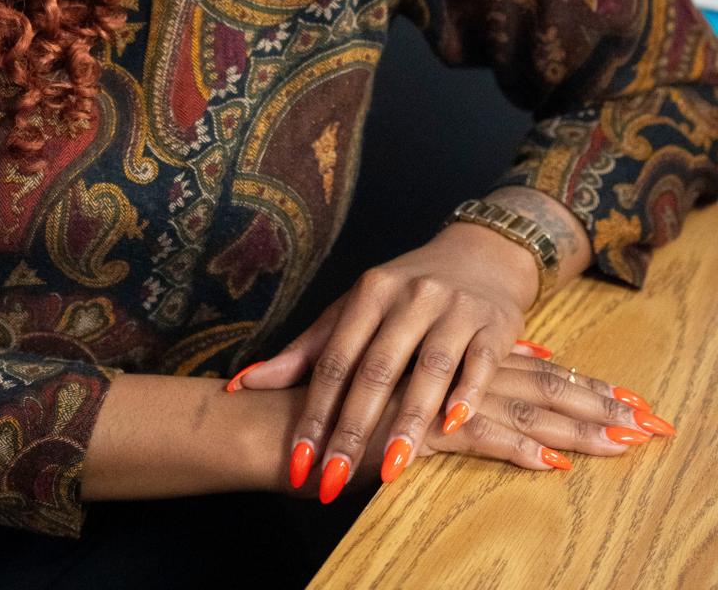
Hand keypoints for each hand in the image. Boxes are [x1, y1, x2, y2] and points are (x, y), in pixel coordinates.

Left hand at [229, 229, 546, 499]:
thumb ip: (306, 351)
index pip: (335, 361)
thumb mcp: (354, 310)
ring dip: (408, 421)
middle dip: (353, 429)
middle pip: (376, 369)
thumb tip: (243, 385)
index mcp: (368, 294)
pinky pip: (479, 363)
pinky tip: (452, 429)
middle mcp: (409, 297)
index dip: (315, 413)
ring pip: (428, 368)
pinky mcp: (494, 324)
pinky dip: (466, 395)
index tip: (299, 462)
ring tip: (390, 469)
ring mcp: (453, 308)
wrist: (479, 255)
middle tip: (333, 480)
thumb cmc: (404, 293)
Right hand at [290, 355, 671, 500]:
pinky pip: (478, 435)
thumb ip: (428, 384)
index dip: (570, 379)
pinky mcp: (415, 426)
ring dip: (574, 427)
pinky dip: (519, 448)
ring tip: (625, 440)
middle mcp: (439, 359)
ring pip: (516, 404)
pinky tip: (555, 462)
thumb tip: (477, 390)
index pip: (518, 363)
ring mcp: (428, 391)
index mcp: (437, 348)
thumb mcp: (382, 391)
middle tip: (644, 418)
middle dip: (591, 403)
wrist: (268, 421)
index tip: (617, 393)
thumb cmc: (323, 409)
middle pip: (532, 381)